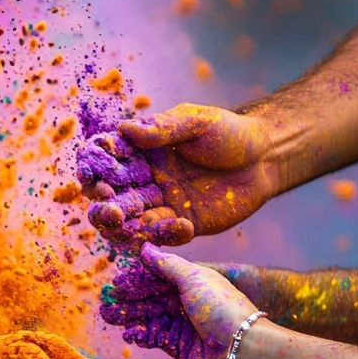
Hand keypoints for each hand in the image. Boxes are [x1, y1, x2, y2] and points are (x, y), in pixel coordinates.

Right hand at [81, 104, 278, 245]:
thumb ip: (163, 129)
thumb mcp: (198, 123)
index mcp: (139, 150)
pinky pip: (159, 235)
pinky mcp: (177, 225)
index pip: (105, 158)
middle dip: (102, 205)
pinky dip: (164, 234)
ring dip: (122, 228)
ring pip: (127, 222)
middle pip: (107, 196)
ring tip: (131, 228)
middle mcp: (142, 179)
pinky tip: (184, 225)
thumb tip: (125, 128)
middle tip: (111, 209)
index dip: (93, 166)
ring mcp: (158, 203)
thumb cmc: (229, 134)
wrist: (265, 160)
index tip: (92, 172)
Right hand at [101, 243, 259, 358]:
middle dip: (129, 299)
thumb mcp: (194, 279)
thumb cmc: (221, 310)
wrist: (240, 353)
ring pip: (150, 317)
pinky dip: (141, 335)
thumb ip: (167, 264)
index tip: (117, 281)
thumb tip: (144, 248)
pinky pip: (155, 337)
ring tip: (108, 317)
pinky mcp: (179, 348)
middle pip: (152, 298)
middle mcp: (189, 303)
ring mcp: (184, 326)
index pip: (160, 277)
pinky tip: (129, 334)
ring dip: (129, 317)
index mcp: (195, 283)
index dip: (139, 279)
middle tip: (106, 301)